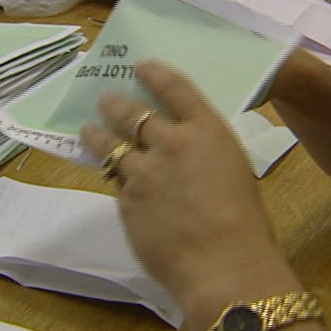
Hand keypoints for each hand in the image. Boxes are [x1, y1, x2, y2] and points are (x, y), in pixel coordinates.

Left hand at [80, 60, 296, 330]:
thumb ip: (204, 153)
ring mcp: (143, 171)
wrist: (223, 264)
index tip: (140, 66)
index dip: (155, 74)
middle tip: (105, 97)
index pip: (175, 88)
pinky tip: (106, 172)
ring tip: (87, 129)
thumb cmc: (244, 222)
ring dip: (96, 134)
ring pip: (110, 144)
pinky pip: (114, 180)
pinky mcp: (126, 199)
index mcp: (207, 131)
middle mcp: (171, 142)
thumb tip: (183, 153)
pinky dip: (111, 174)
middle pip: (133, 112)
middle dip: (115, 102)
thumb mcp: (232, 170)